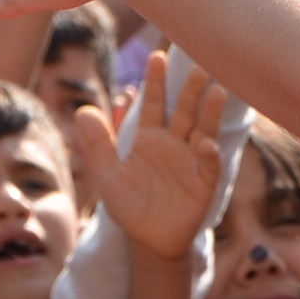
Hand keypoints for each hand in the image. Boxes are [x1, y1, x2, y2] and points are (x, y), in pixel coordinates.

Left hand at [61, 49, 224, 258]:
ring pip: (203, 130)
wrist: (148, 241)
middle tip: (195, 64)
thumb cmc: (129, 206)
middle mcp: (174, 144)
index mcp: (150, 137)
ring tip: (216, 91)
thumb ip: (98, 144)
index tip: (156, 57)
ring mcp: (192, 161)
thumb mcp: (107, 175)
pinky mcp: (204, 183)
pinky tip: (206, 144)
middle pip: (184, 110)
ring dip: (209, 112)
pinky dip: (208, 155)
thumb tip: (83, 109)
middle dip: (189, 89)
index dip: (155, 81)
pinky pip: (209, 165)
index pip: (154, 103)